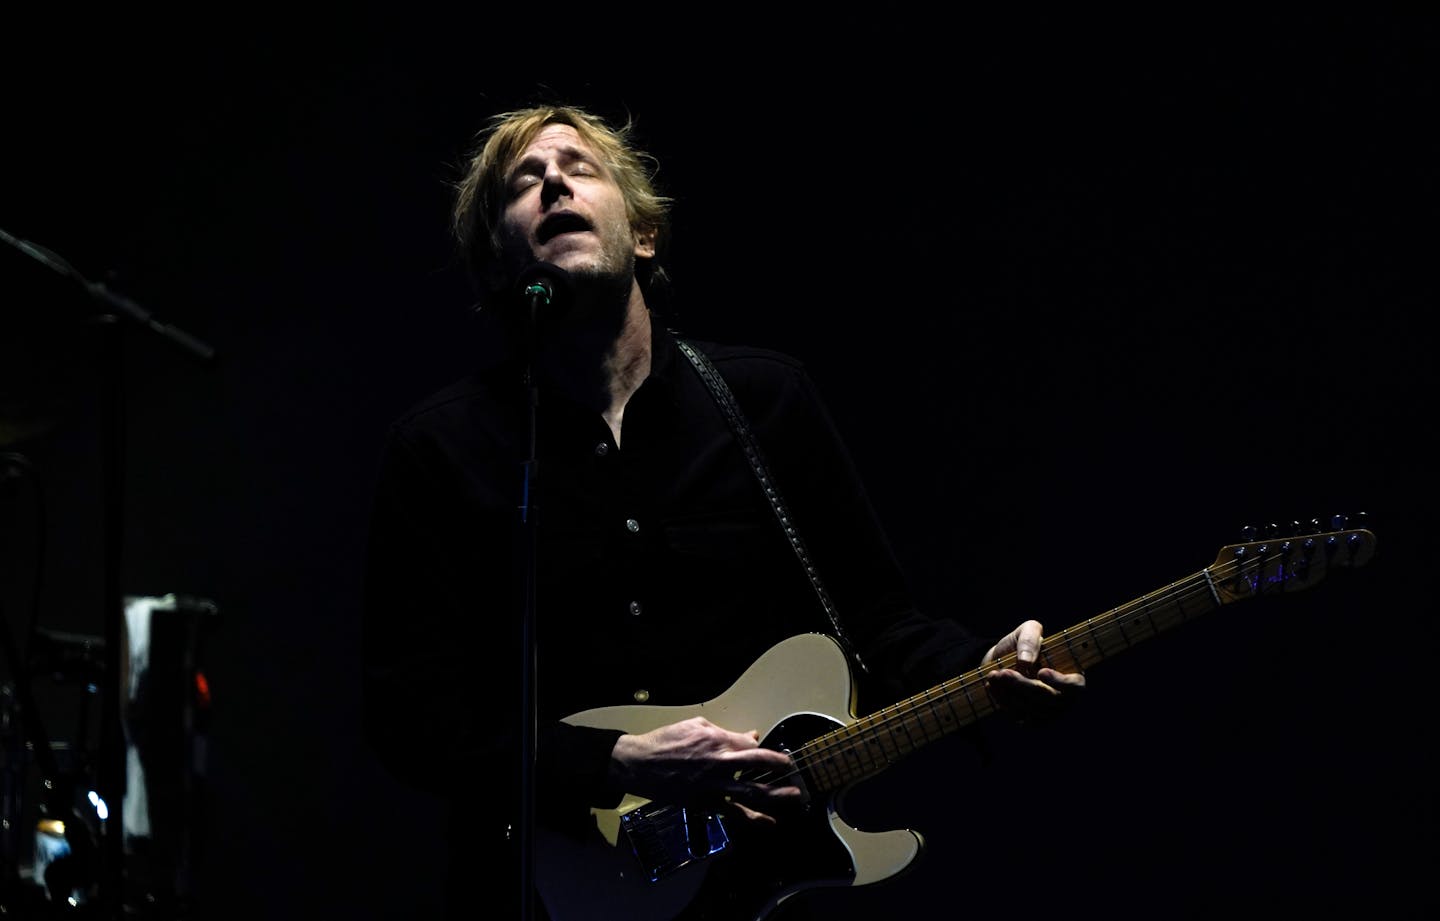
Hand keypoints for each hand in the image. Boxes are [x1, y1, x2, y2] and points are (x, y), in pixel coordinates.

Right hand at [609, 716, 802, 823]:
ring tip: (794, 796)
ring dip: (776, 793)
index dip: (758, 744)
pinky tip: (769, 823)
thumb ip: (723, 731)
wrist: (641, 763)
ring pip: (753, 790)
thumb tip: (747, 736)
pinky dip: (754, 819)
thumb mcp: (695, 725)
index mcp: (718, 740)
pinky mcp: (707, 802)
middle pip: (759, 762)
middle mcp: (721, 763)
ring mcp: (715, 785)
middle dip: (779, 764)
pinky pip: (735, 812)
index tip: (762, 748)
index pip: (749, 743)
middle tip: (791, 766)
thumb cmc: (665, 741)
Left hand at [981, 619, 1085, 722]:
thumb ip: (1030, 638)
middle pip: (1049, 699)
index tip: (1041, 671)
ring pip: (1032, 709)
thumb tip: (1026, 662)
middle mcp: (1064, 699)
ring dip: (1010, 693)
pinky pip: (1018, 716)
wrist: (1002, 663)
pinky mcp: (1030, 720)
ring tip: (993, 675)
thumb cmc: (1021, 645)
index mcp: (1072, 676)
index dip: (1060, 683)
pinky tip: (992, 686)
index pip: (1076, 687)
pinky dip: (1003, 701)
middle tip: (1002, 672)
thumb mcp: (1027, 630)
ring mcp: (1048, 713)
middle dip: (1023, 685)